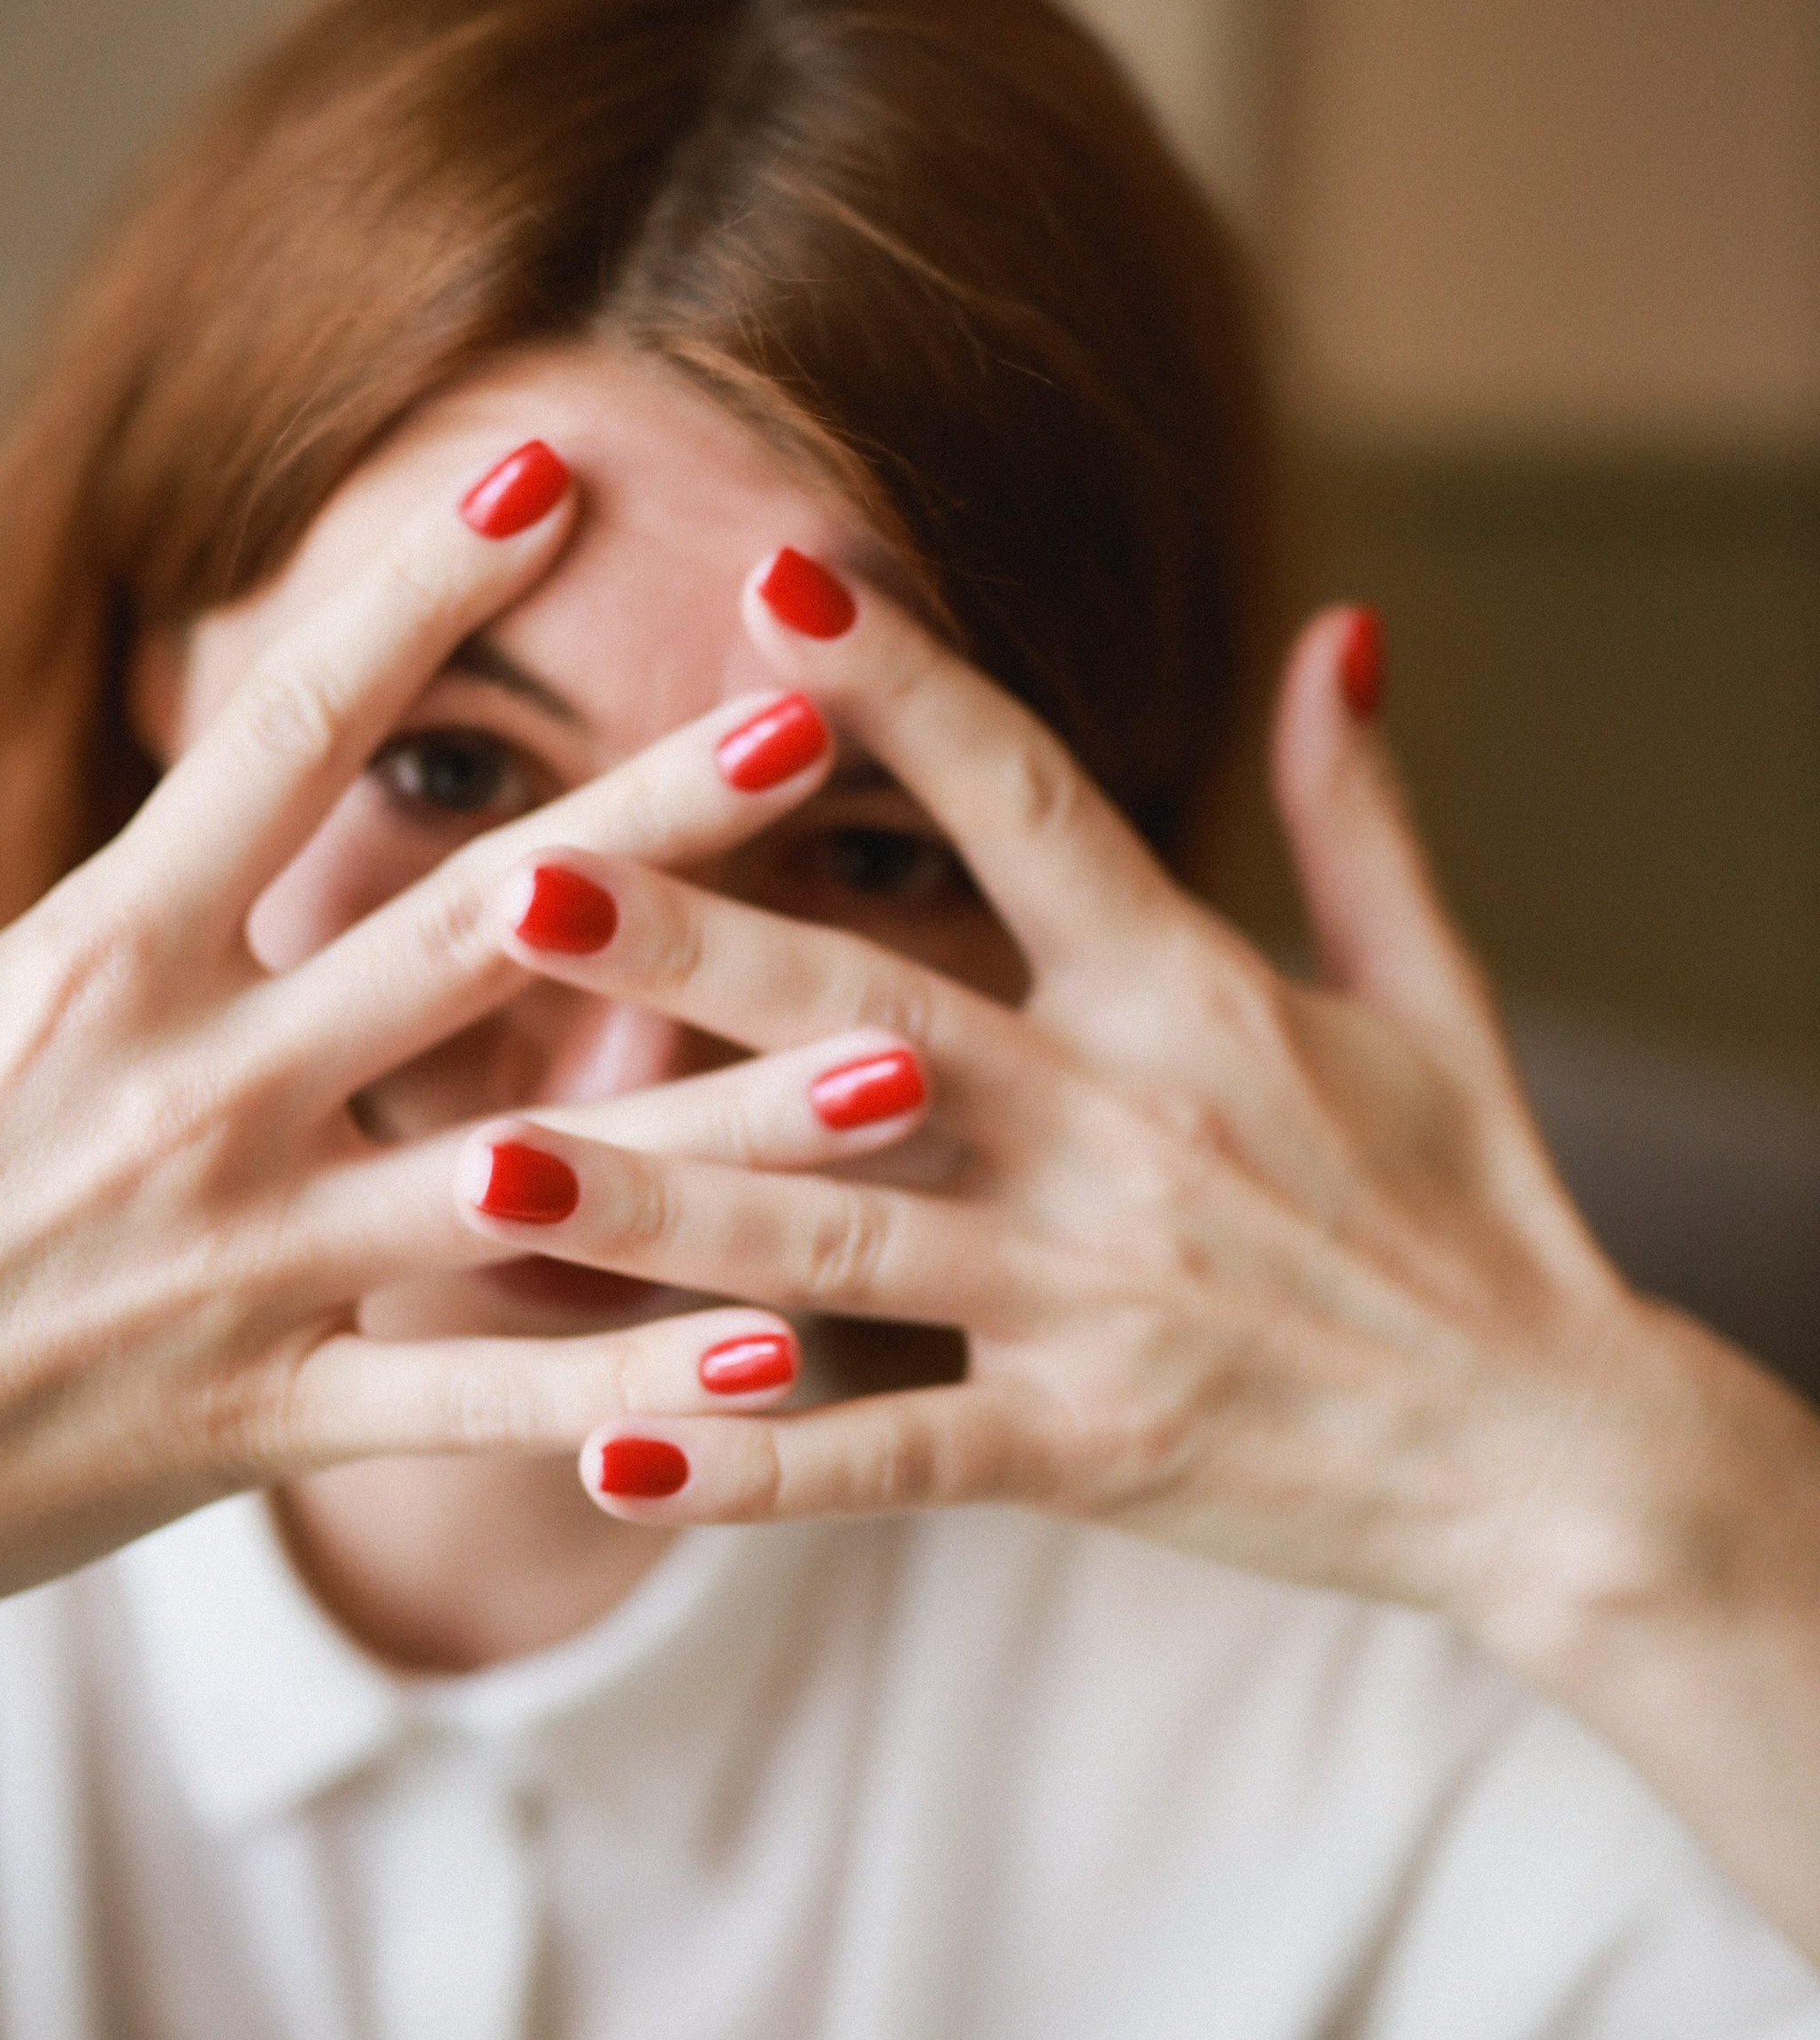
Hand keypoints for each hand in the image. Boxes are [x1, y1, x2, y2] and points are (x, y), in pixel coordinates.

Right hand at [0, 473, 832, 1909]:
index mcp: (81, 964)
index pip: (278, 733)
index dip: (418, 591)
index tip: (551, 468)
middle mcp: (193, 1099)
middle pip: (473, 924)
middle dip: (666, 815)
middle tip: (834, 709)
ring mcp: (245, 1268)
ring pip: (534, 1168)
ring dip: (727, 1108)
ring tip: (906, 1052)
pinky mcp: (261, 1419)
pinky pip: (476, 1395)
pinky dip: (628, 1381)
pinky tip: (784, 1346)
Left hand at [453, 556, 1819, 1949]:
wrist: (1558, 1455)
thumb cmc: (1478, 1211)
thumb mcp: (1434, 994)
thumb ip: (1357, 811)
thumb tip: (1341, 622)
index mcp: (1193, 995)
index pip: (1031, 808)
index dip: (903, 688)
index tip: (771, 578)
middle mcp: (1125, 1130)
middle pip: (872, 1014)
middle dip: (691, 947)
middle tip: (515, 882)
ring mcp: (1094, 1296)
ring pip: (837, 1239)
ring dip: (655, 1200)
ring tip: (482, 1160)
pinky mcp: (1086, 1446)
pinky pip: (890, 1452)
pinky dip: (750, 1461)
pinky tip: (603, 1451)